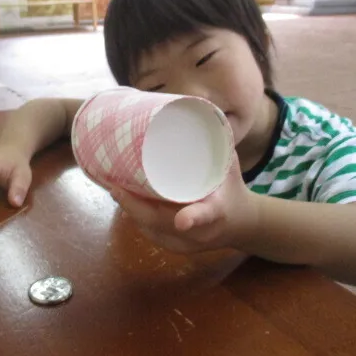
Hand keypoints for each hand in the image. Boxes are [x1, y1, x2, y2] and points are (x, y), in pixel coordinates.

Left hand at [111, 152, 258, 253]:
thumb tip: (198, 108)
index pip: (207, 215)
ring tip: (113, 187)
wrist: (242, 225)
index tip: (182, 220)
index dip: (194, 217)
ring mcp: (187, 243)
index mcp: (218, 211)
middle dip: (135, 206)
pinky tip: (122, 201)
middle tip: (115, 184)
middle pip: (163, 223)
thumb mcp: (229, 165)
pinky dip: (135, 217)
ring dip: (130, 210)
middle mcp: (201, 232)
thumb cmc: (233, 188)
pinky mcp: (176, 247)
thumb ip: (216, 142)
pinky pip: (150, 233)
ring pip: (151, 229)